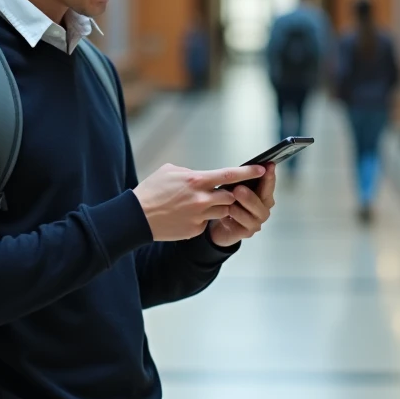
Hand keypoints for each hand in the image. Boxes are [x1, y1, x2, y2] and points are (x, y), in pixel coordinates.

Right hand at [134, 163, 266, 241]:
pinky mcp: (195, 230)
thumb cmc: (151, 191)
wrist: (136, 218)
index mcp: (196, 181)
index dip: (248, 172)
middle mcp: (201, 199)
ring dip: (218, 207)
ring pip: (222, 211)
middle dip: (232, 195)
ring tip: (202, 204)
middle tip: (228, 192)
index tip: (263, 168)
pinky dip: (202, 218)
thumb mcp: (170, 172)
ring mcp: (199, 216)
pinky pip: (207, 223)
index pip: (230, 175)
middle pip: (230, 197)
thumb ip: (191, 173)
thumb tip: (203, 176)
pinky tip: (186, 216)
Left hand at [208, 163, 276, 248]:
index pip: (269, 185)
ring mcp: (256, 223)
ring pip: (251, 216)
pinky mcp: (246, 233)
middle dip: (250, 196)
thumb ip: (242, 181)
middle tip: (238, 189)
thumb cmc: (231, 203)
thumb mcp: (235, 189)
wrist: (221, 226)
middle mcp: (263, 209)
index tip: (269, 165)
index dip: (269, 176)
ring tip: (229, 205)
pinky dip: (231, 220)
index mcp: (263, 196)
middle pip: (261, 202)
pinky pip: (240, 226)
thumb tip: (243, 169)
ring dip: (239, 210)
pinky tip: (223, 217)